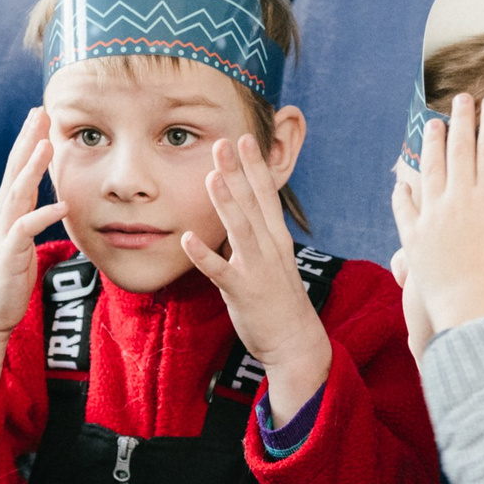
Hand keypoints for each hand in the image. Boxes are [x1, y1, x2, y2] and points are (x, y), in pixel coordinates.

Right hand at [0, 107, 68, 344]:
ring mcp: (4, 233)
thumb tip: (52, 198)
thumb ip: (33, 214)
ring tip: (47, 144)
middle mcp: (3, 215)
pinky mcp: (9, 254)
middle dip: (27, 139)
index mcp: (9, 209)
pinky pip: (26, 230)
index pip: (18, 166)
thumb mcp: (23, 237)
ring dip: (31, 169)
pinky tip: (62, 205)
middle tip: (40, 110)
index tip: (41, 112)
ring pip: (17, 193)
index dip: (29, 138)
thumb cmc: (8, 275)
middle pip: (15, 169)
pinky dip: (43, 216)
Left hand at [185, 133, 330, 425]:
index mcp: (277, 239)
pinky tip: (187, 239)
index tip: (245, 139)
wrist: (296, 343)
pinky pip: (221, 271)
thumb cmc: (280, 302)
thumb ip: (251, 240)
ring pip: (241, 230)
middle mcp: (271, 248)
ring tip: (211, 178)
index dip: (255, 167)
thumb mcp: (269, 263)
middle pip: (254, 203)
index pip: (266, 195)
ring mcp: (259, 269)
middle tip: (225, 142)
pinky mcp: (244, 292)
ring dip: (226, 203)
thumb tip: (232, 219)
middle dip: (239, 172)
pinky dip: (204, 255)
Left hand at [390, 93, 483, 341]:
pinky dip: (403, 191)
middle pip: (458, 150)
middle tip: (459, 98)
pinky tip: (402, 180)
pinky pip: (404, 206)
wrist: (471, 311)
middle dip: (460, 120)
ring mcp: (432, 215)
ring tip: (431, 124)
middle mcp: (458, 199)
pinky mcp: (412, 235)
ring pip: (429, 169)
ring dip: (431, 144)